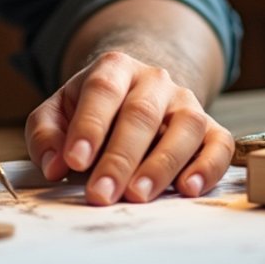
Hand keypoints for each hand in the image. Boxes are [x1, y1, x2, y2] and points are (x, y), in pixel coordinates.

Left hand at [25, 50, 233, 204]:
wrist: (134, 96)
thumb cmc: (91, 111)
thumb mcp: (57, 113)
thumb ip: (46, 135)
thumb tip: (54, 165)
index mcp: (114, 68)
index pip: (102, 90)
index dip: (89, 126)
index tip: (74, 160)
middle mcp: (155, 80)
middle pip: (142, 113)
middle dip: (119, 158)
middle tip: (101, 193)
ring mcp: (186, 102)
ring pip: (185, 126)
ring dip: (161, 164)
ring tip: (138, 195)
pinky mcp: (211, 128)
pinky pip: (219, 144)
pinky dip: (208, 166)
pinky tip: (188, 188)